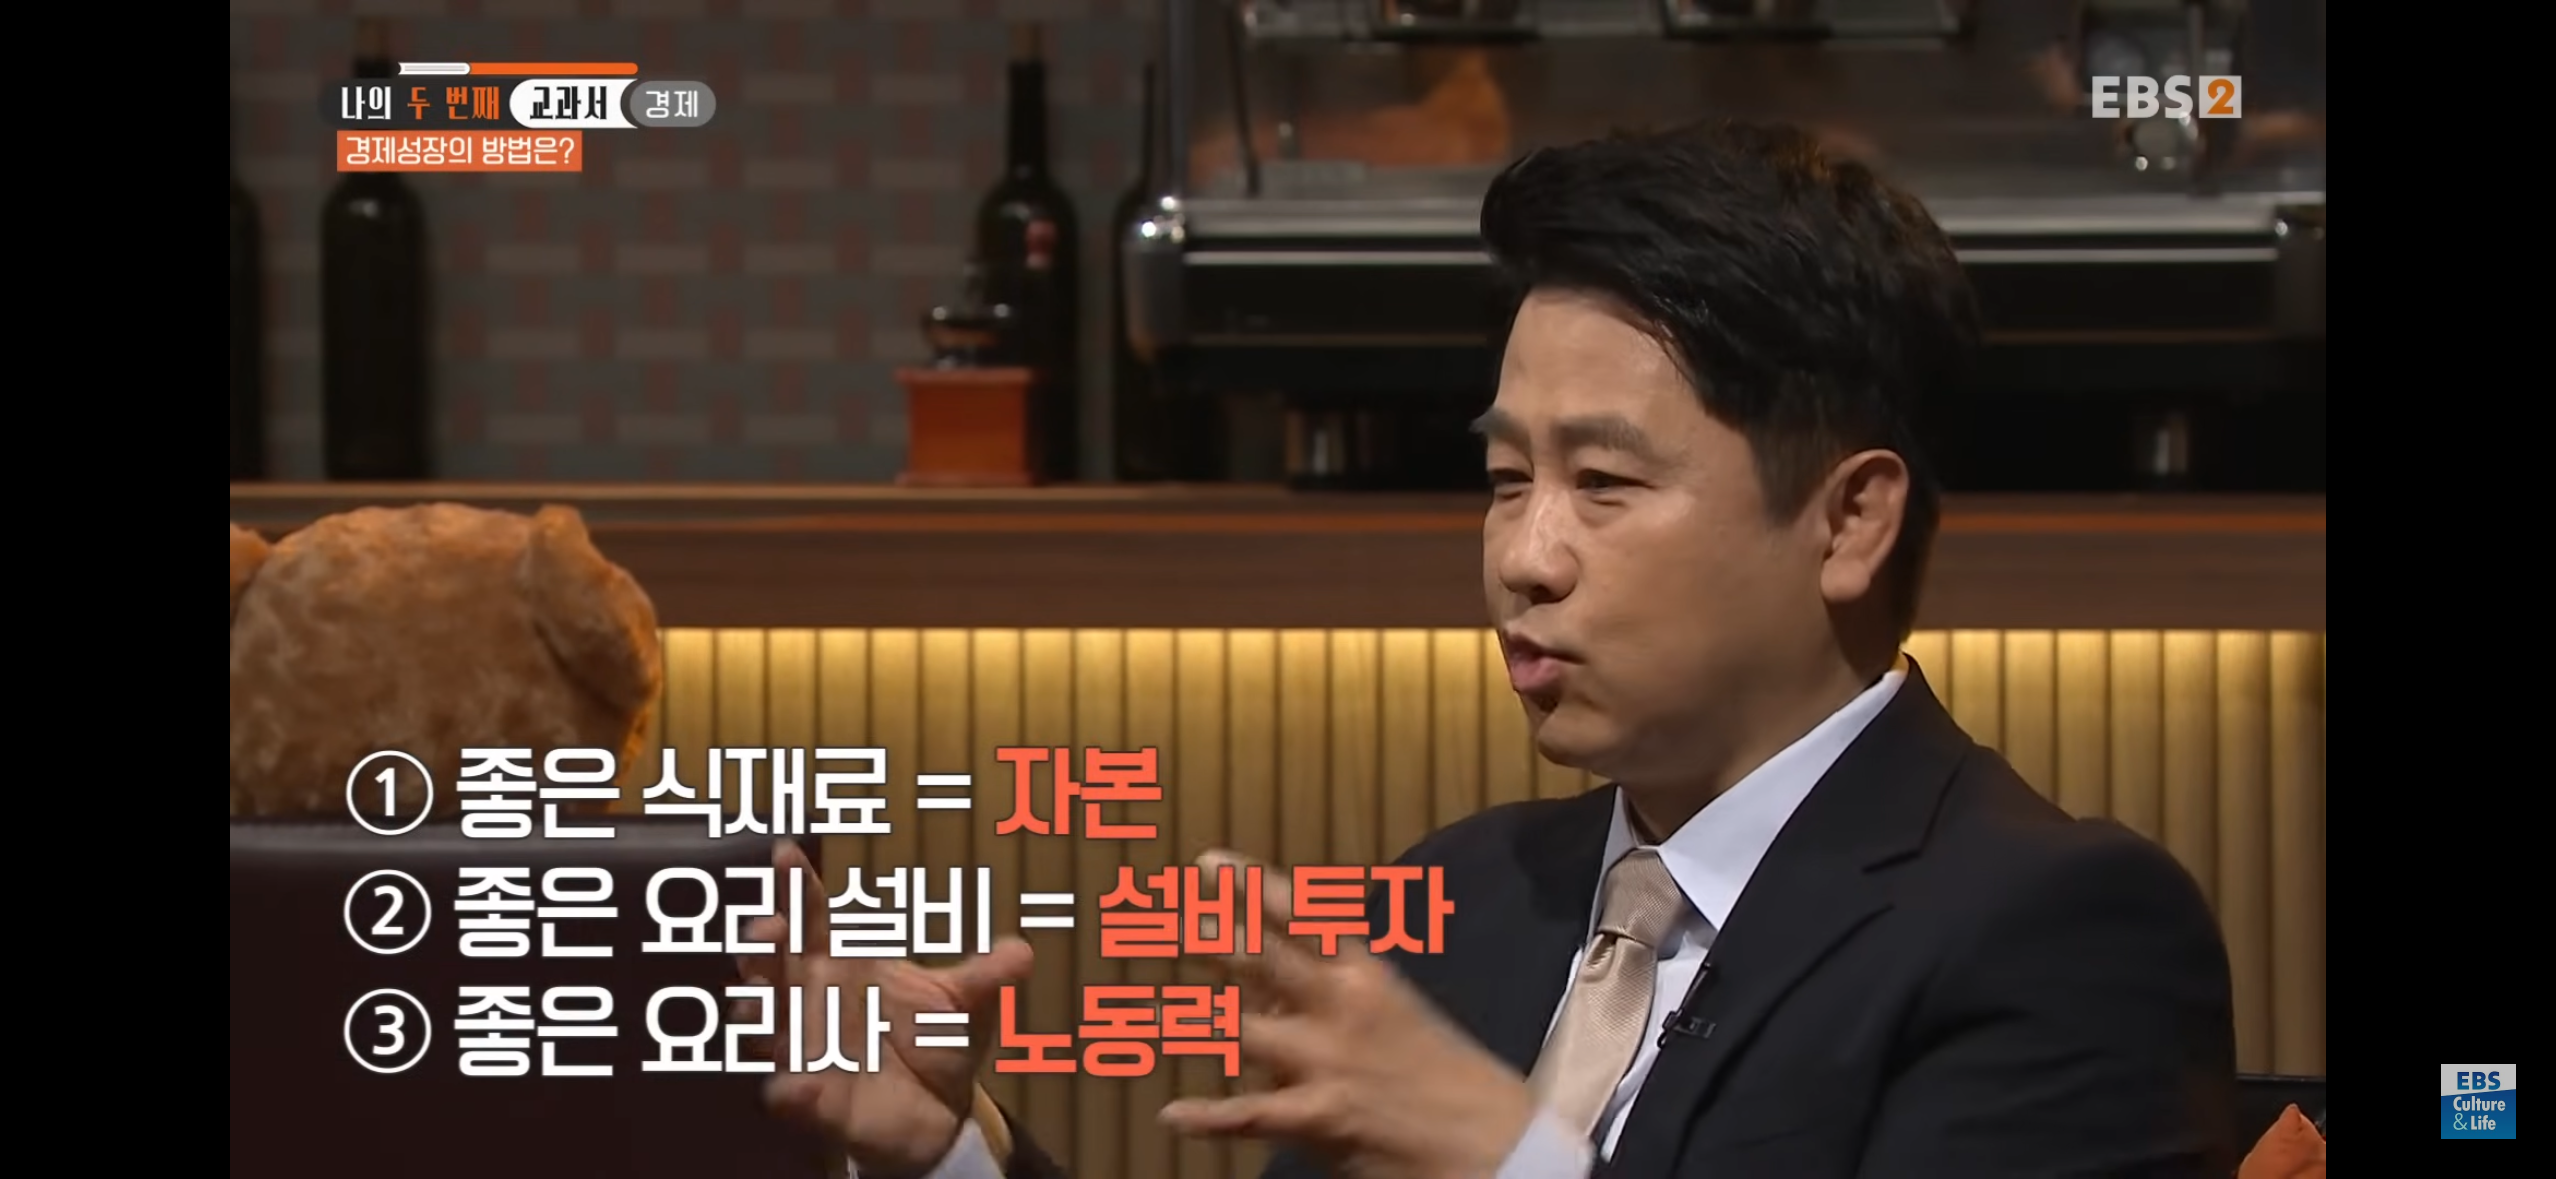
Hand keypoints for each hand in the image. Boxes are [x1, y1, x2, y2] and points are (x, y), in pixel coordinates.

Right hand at [735, 840, 1033, 1178]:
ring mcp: (805, 1048)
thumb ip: (987, 976)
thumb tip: (1022, 952)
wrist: (940, 1113)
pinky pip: (786, 1094)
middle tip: (770, 928)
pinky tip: (792, 1087)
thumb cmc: (937, 1043)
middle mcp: (813, 1000)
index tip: (785, 852)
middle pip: (773, 962)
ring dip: (755, 1008)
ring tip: (755, 999)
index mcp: (845, 965)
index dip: (797, 887)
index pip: (813, 918)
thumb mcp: (967, 1005)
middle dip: (764, 942)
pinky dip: (787, 1090)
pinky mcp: (810, 1099)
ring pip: (762, 1021)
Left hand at [1159, 851, 1539, 1178]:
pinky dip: (1207, 1116)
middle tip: (1147, 920)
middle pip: (1260, 957)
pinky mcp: (1323, 1117)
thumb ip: (1328, 993)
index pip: (1303, 915)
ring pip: (1239, 1031)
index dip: (1251, 886)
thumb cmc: (1443, 1075)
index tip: (1205, 863)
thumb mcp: (1395, 1013)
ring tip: (1134, 1013)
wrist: (1494, 1142)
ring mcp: (1330, 1060)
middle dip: (1201, 936)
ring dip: (1184, 1022)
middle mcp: (1344, 1005)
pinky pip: (1251, 1115)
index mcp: (1366, 973)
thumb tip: (1264, 983)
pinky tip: (1170, 1116)